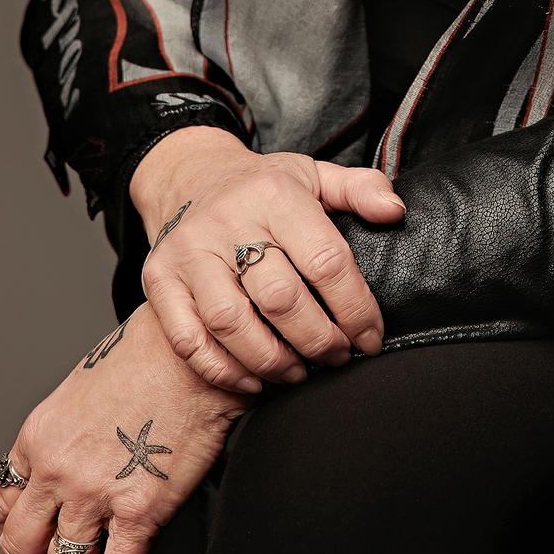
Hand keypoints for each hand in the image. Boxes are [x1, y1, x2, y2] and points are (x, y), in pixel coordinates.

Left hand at [0, 299, 254, 553]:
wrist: (192, 349)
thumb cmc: (149, 357)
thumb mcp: (83, 388)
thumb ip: (67, 432)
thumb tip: (77, 463)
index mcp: (39, 437)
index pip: (4, 503)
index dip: (15, 534)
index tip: (30, 547)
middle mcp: (57, 469)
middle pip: (21, 547)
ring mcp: (94, 492)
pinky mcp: (139, 510)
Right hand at [130, 127, 407, 391]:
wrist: (189, 177)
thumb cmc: (263, 187)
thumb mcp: (314, 174)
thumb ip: (360, 189)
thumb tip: (395, 211)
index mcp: (274, 194)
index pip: (325, 260)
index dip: (355, 308)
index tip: (372, 337)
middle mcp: (227, 220)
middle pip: (281, 298)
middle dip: (319, 340)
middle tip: (338, 357)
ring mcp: (188, 252)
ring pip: (232, 324)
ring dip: (273, 360)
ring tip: (300, 372)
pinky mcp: (158, 279)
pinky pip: (188, 339)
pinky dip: (224, 369)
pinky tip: (255, 379)